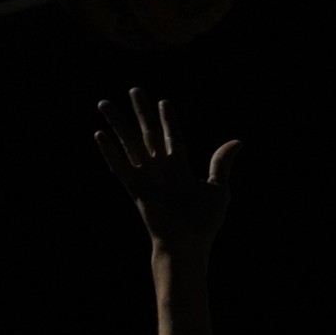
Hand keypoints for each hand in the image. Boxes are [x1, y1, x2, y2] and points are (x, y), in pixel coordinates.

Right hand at [95, 89, 239, 251]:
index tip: (163, 102)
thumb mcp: (218, 189)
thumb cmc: (204, 223)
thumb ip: (221, 163)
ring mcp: (146, 178)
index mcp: (180, 169)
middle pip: (148, 134)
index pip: (172, 138)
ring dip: (117, 123)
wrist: (188, 244)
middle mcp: (161, 171)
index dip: (167, 121)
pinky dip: (109, 151)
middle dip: (141, 112)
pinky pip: (119, 166)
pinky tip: (98, 134)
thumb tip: (237, 142)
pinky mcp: (136, 189)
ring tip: (104, 103)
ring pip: (130, 143)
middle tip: (134, 89)